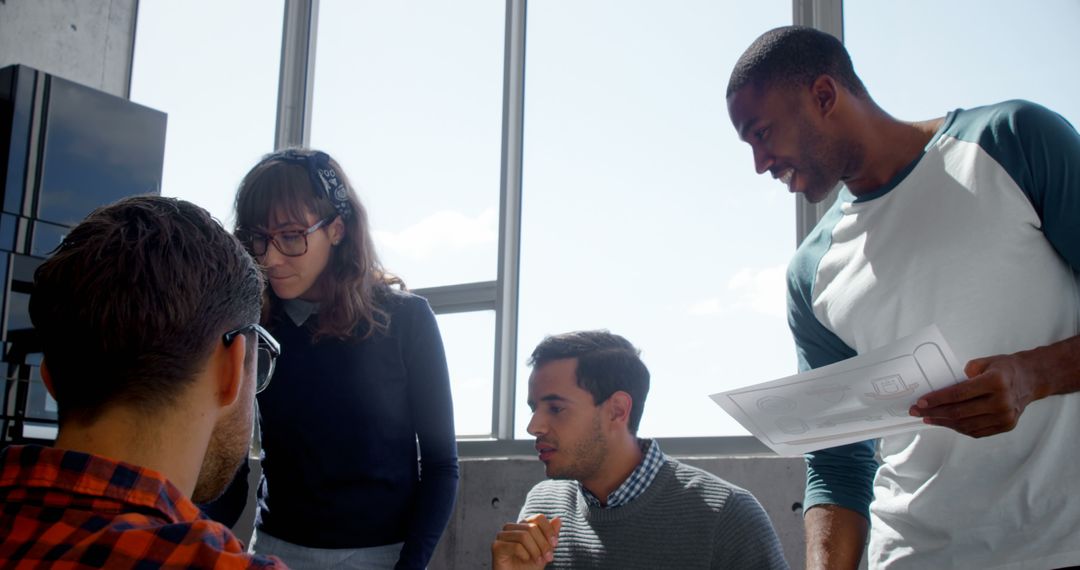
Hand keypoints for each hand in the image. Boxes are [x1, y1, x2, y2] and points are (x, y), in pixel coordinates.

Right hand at [491, 514, 561, 569]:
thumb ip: (551, 535)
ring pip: (524, 536)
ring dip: (535, 551)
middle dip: (543, 544)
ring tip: (539, 561)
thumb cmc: (529, 567)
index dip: (549, 530)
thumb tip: (558, 519)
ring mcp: (502, 535)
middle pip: (532, 528)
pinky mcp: (497, 546)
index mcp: (523, 525)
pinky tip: (525, 560)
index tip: (555, 544)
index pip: (538, 518)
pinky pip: (516, 546)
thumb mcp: (544, 550)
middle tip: (548, 558)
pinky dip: (525, 555)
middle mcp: (511, 527)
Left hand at [910, 351, 1041, 437]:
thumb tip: (938, 389)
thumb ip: (962, 375)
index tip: (920, 402)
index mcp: (996, 382)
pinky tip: (945, 422)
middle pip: (960, 412)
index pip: (959, 394)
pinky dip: (958, 428)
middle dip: (933, 412)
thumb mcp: (983, 363)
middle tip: (916, 411)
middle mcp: (1002, 402)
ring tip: (927, 418)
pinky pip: (976, 431)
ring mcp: (1005, 417)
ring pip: (966, 424)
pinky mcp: (1006, 426)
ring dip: (943, 422)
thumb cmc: (1003, 368)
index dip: (937, 399)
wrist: (1031, 379)